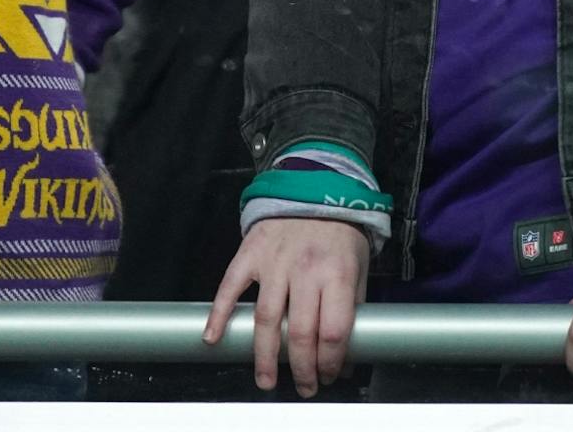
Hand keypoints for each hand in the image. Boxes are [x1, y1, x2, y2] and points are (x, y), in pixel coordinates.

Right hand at [203, 218, 369, 396]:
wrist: (313, 186)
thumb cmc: (339, 231)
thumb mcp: (358, 267)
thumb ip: (353, 310)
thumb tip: (346, 355)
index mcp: (337, 272)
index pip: (333, 330)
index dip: (331, 360)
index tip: (329, 375)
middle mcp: (305, 268)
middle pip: (300, 331)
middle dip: (302, 368)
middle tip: (304, 386)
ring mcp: (274, 261)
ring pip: (265, 318)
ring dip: (264, 356)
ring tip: (267, 379)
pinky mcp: (250, 253)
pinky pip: (230, 287)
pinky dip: (220, 313)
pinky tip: (214, 338)